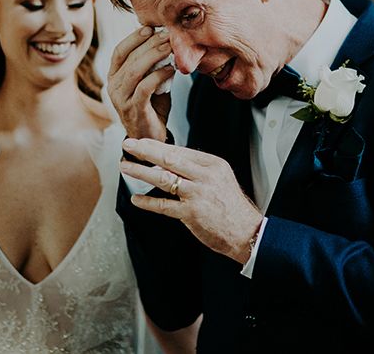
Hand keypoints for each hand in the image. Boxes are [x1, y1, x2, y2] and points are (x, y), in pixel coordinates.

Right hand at [108, 26, 173, 141]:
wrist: (150, 138)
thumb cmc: (151, 106)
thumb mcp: (149, 81)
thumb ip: (152, 65)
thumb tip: (164, 41)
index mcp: (114, 76)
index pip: (119, 51)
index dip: (134, 38)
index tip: (150, 28)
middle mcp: (113, 86)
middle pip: (129, 58)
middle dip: (150, 44)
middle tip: (167, 35)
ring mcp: (121, 98)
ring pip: (135, 70)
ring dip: (154, 56)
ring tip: (170, 48)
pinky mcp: (133, 109)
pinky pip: (145, 87)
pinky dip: (159, 75)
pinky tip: (171, 69)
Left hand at [120, 138, 262, 263]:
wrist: (247, 232)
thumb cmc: (231, 206)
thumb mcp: (219, 178)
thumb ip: (196, 170)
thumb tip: (166, 163)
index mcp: (212, 165)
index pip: (180, 150)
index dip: (157, 145)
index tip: (142, 142)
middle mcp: (205, 177)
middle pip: (169, 159)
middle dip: (145, 150)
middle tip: (128, 145)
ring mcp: (197, 195)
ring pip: (163, 179)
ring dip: (141, 172)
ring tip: (126, 167)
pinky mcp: (191, 214)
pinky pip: (163, 205)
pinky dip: (147, 202)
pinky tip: (136, 199)